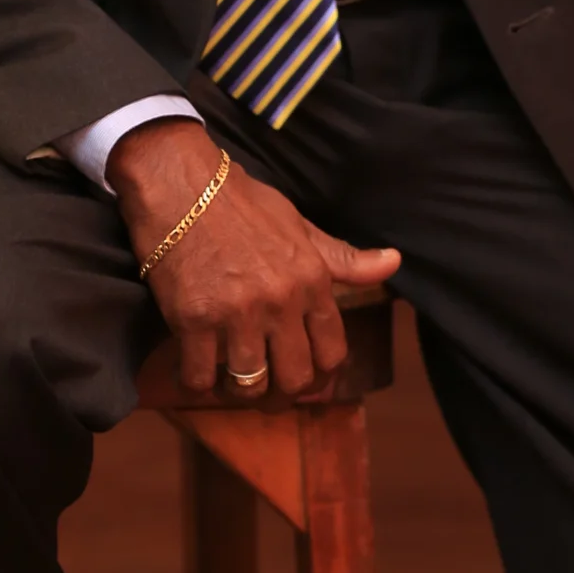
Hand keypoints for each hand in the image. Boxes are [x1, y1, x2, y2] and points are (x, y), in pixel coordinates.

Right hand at [108, 118, 399, 398]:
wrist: (179, 179)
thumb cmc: (240, 200)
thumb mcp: (298, 224)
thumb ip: (342, 257)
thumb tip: (394, 262)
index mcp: (310, 280)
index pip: (332, 353)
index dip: (319, 374)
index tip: (301, 373)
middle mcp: (279, 301)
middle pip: (293, 380)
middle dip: (281, 393)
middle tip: (264, 386)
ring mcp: (235, 313)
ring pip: (248, 387)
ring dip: (237, 391)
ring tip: (228, 378)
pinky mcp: (193, 320)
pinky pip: (199, 378)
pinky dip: (195, 381)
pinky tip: (194, 366)